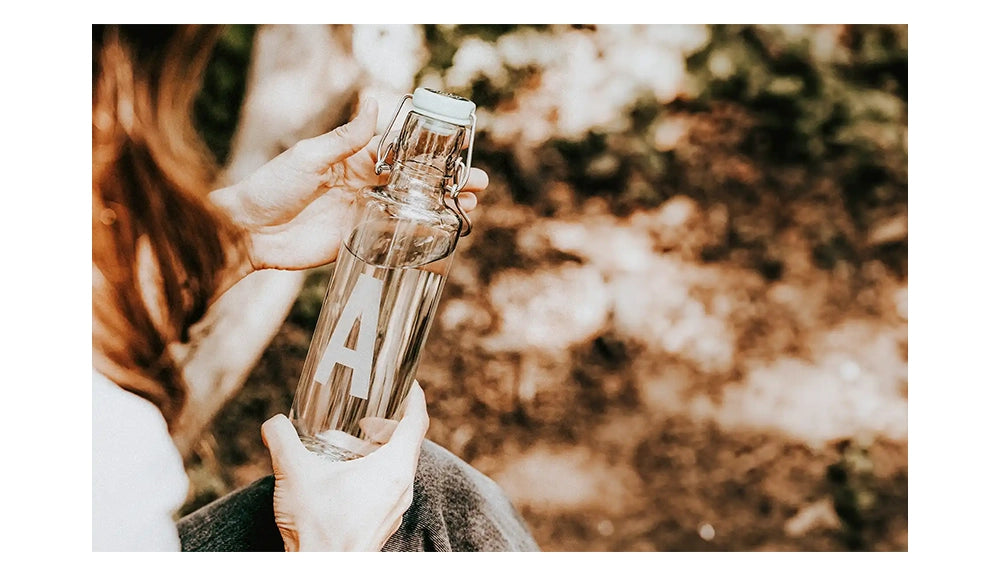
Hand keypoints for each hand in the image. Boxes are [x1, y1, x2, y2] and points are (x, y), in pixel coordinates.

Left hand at [211, 98, 486, 282]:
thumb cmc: (272, 186)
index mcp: (354, 159)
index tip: (458, 150)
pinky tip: (445, 230)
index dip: (430, 153)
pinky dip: (421, 232)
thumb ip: (347, 137)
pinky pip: (396, 235)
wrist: (249, 231)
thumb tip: (374, 101)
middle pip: (415, 182)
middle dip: (447, 181)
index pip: (401, 153)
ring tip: (471, 205)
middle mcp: (364, 185)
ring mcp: (365, 214)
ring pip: (412, 208)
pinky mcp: (360, 240)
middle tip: (479, 182)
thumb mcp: (311, 156)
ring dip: (442, 206)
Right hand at [260, 382, 429, 551]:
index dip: (415, 398)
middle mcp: (402, 487)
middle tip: (368, 417)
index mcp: (393, 468)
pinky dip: (376, 472)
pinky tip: (346, 476)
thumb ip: (281, 439)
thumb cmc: (317, 526)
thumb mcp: (293, 473)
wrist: (321, 571)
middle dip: (390, 424)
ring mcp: (395, 507)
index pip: (417, 422)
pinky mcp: (384, 521)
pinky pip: (390, 487)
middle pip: (408, 444)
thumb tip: (273, 423)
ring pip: (399, 467)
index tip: (409, 384)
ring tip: (353, 445)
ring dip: (381, 450)